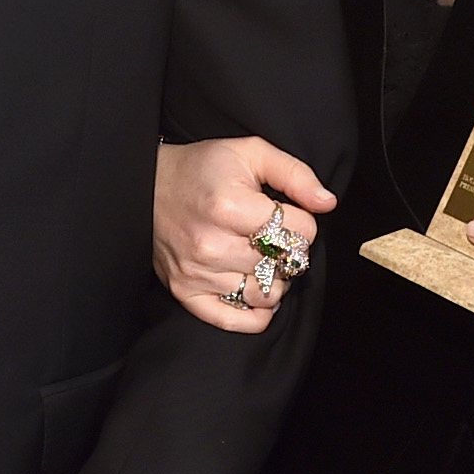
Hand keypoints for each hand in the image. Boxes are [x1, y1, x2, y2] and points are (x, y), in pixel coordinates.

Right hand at [153, 136, 336, 332]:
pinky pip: (236, 321)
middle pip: (285, 265)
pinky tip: (257, 290)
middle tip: (274, 236)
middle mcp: (213, 245)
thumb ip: (295, 174)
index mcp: (230, 207)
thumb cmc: (201, 169)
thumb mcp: (250, 153)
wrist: (147, 186)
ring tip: (263, 259)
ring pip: (267, 295)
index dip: (304, 222)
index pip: (301, 232)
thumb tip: (327, 203)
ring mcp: (198, 273)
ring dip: (275, 279)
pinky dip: (256, 312)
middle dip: (289, 251)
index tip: (287, 215)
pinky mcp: (187, 292)